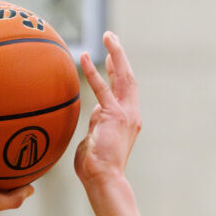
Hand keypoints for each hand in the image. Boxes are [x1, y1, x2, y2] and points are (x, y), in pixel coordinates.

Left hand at [74, 31, 141, 187]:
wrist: (104, 179)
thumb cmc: (96, 168)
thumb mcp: (94, 141)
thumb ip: (95, 125)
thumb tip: (93, 113)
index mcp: (128, 120)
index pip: (124, 90)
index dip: (118, 72)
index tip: (112, 57)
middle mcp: (131, 114)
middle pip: (128, 78)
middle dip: (121, 56)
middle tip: (112, 37)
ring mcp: (125, 113)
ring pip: (122, 77)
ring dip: (116, 54)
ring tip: (108, 35)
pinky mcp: (114, 115)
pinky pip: (102, 89)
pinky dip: (93, 72)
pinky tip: (84, 57)